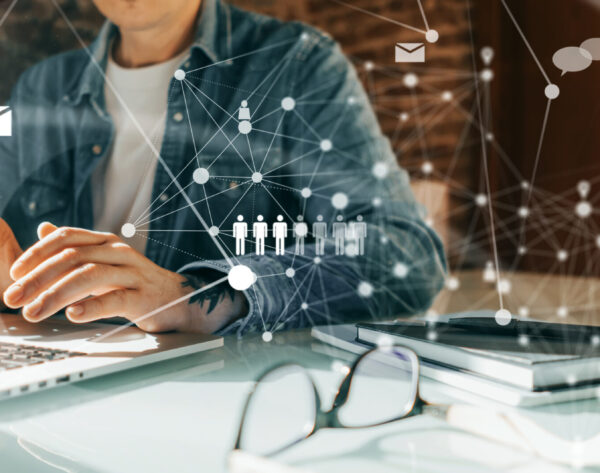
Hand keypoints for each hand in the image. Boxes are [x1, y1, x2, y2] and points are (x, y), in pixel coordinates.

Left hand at [2, 223, 246, 332]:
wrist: (178, 300)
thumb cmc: (136, 283)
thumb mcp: (104, 261)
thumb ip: (75, 247)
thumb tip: (43, 228)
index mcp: (106, 242)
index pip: (67, 237)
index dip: (37, 252)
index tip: (15, 274)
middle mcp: (119, 252)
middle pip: (73, 257)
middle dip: (38, 278)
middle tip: (14, 298)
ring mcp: (133, 274)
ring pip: (89, 276)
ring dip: (56, 295)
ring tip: (34, 312)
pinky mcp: (144, 298)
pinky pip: (115, 299)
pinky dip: (91, 306)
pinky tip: (72, 315)